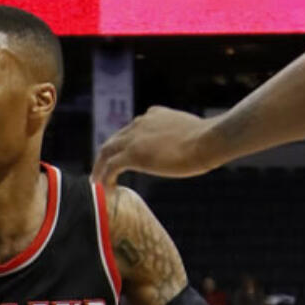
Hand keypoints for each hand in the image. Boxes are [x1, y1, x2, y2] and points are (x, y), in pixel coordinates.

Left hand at [93, 106, 215, 184]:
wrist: (208, 140)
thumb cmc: (208, 140)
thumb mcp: (191, 134)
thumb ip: (180, 138)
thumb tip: (189, 150)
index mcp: (154, 115)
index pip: (132, 130)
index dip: (124, 145)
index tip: (122, 157)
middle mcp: (141, 123)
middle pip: (114, 139)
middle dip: (106, 155)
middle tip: (100, 171)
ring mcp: (135, 137)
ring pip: (107, 151)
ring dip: (100, 167)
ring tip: (96, 182)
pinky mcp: (133, 154)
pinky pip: (110, 167)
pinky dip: (103, 177)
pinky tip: (103, 189)